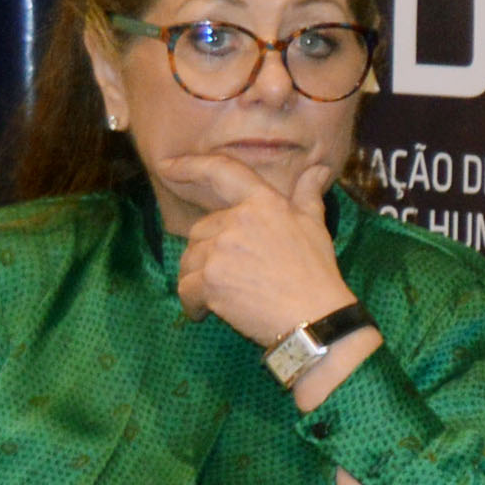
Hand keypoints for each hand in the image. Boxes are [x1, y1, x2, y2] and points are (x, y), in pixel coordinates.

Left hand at [153, 149, 359, 352]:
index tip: (166, 166)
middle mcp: (238, 220)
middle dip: (209, 253)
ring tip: (225, 296)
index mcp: (263, 203)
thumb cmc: (317, 274)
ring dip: (200, 279)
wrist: (316, 319)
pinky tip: (209, 312)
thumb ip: (307, 195)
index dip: (190, 165)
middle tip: (234, 276)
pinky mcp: (210, 281)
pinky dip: (193, 303)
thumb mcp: (315, 227)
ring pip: (190, 260)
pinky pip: (186, 289)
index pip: (222, 172)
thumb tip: (317, 169)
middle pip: (201, 231)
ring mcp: (221, 250)